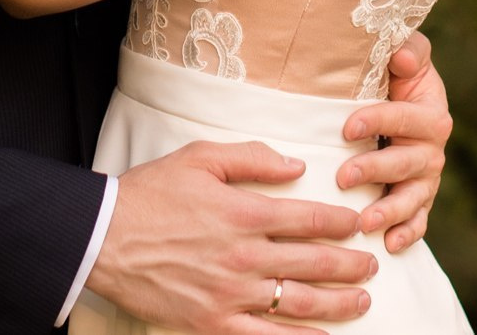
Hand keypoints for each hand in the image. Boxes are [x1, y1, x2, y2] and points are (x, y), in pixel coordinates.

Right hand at [87, 141, 376, 334]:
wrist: (104, 238)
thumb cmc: (150, 193)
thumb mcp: (200, 158)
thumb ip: (253, 158)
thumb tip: (297, 165)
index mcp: (244, 213)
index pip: (309, 219)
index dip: (340, 223)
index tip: (357, 224)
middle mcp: (245, 257)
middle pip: (314, 264)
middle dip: (351, 265)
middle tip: (372, 265)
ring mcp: (231, 295)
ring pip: (299, 304)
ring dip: (338, 304)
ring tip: (362, 302)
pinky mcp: (213, 323)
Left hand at [338, 31, 451, 252]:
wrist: (395, 101)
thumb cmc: (392, 76)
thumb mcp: (403, 56)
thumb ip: (407, 49)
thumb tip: (402, 58)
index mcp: (431, 112)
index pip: (406, 118)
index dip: (379, 121)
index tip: (347, 127)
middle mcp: (433, 149)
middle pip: (409, 163)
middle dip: (377, 170)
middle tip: (344, 177)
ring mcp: (426, 179)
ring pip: (413, 198)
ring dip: (390, 211)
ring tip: (365, 221)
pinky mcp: (418, 202)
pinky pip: (418, 222)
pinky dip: (407, 235)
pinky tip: (388, 245)